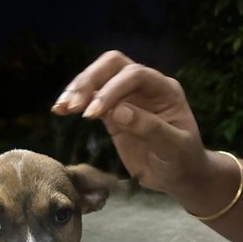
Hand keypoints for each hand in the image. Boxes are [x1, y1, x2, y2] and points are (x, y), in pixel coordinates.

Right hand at [52, 50, 211, 197]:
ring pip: (98, 78)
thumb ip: (150, 128)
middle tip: (74, 105)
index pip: (135, 75)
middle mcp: (144, 87)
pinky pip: (90, 99)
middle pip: (113, 65)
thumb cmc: (182, 160)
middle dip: (91, 81)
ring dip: (78, 89)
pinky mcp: (112, 113)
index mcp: (164, 89)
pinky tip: (60, 110)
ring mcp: (127, 97)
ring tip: (61, 108)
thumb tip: (118, 111)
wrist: (179, 175)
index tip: (94, 114)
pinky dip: (74, 102)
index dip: (113, 89)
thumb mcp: (174, 148)